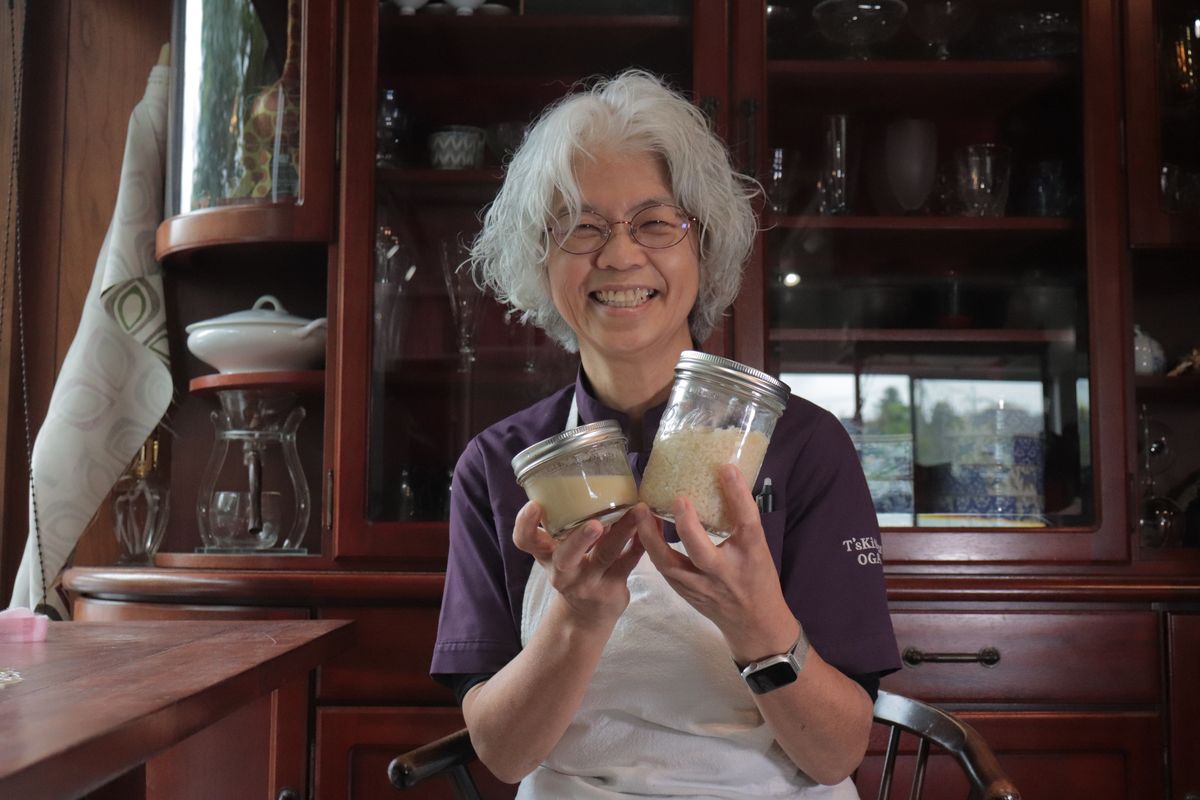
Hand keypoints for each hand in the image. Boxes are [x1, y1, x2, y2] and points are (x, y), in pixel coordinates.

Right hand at [513, 501, 649, 628]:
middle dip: (580, 539)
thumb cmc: (572, 570)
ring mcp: (588, 582)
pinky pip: (629, 562)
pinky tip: (652, 524)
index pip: (525, 541)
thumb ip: (566, 525)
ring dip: (623, 531)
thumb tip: (586, 480)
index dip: (525, 524)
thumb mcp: (560, 551)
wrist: (585, 616)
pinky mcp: (612, 589)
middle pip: (566, 556)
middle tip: (594, 524)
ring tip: (637, 510)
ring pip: (606, 555)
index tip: (534, 505)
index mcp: (546, 555)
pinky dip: (641, 541)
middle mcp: (563, 571)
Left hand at [636, 464, 797, 661]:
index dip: (737, 496)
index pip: (747, 522)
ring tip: (641, 511)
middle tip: (677, 498)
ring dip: (651, 538)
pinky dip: (651, 548)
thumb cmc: (758, 579)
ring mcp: (702, 587)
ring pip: (669, 565)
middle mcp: (725, 574)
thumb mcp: (758, 549)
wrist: (754, 625)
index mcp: (752, 556)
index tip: (726, 469)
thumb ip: (740, 521)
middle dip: (686, 525)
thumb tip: (724, 479)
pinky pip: (664, 570)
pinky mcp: (685, 593)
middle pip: (702, 551)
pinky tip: (643, 529)